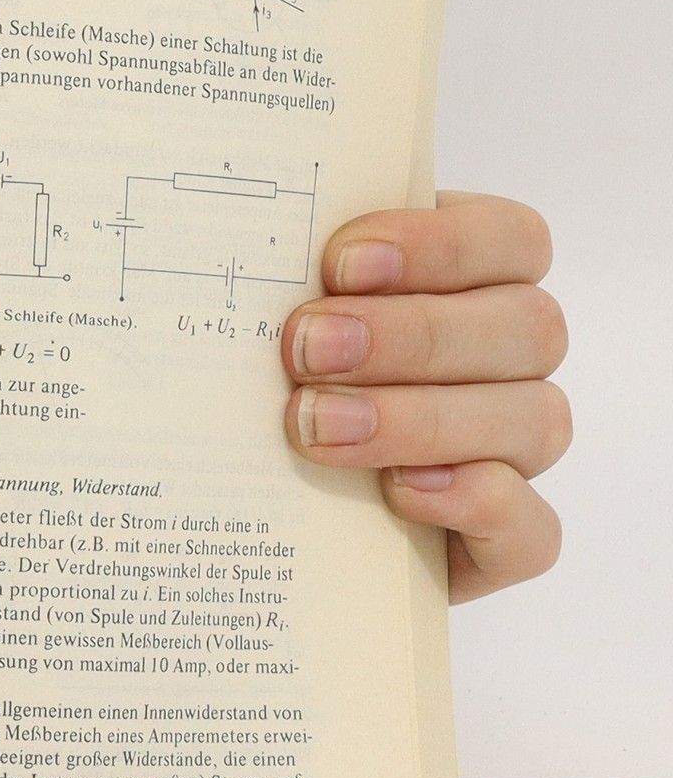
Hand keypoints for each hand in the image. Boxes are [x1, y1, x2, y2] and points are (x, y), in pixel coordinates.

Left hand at [281, 193, 569, 601]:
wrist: (253, 516)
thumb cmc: (262, 378)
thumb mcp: (266, 314)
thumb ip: (282, 273)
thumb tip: (243, 236)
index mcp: (473, 280)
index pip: (511, 239)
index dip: (440, 243)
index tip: (339, 263)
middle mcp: (510, 361)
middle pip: (526, 328)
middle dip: (409, 335)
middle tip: (304, 348)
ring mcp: (516, 453)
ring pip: (533, 420)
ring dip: (420, 419)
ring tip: (314, 425)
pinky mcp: (504, 541)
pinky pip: (531, 528)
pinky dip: (474, 503)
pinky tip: (398, 491)